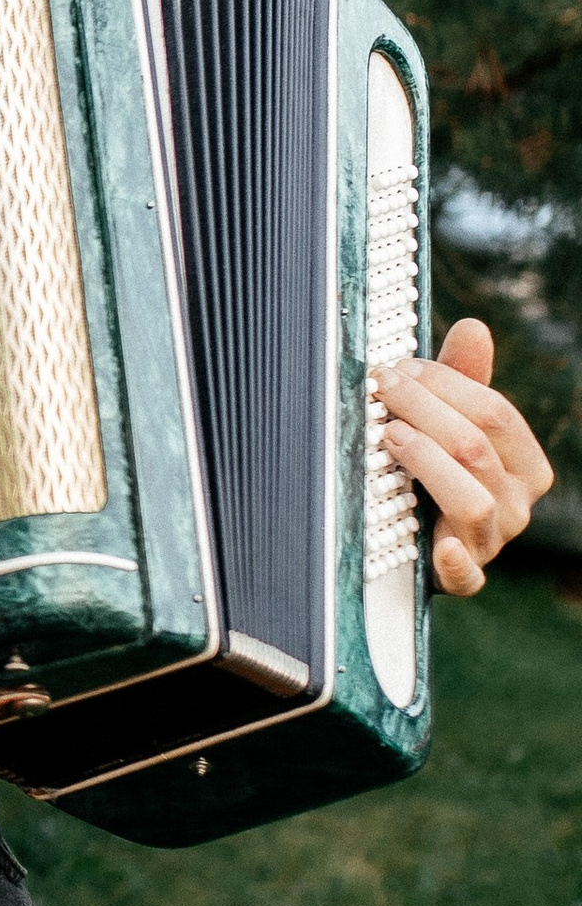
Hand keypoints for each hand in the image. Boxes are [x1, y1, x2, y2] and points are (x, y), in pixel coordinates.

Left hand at [375, 318, 553, 595]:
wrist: (422, 546)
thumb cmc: (439, 473)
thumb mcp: (450, 424)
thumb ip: (462, 381)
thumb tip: (474, 326)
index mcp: (525, 463)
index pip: (494, 413)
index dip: (445, 384)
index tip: (398, 367)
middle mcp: (517, 504)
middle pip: (476, 449)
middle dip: (425, 411)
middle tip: (380, 388)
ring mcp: (492, 544)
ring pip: (471, 501)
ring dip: (426, 463)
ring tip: (387, 436)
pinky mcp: (464, 579)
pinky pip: (467, 576)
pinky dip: (455, 562)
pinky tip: (437, 548)